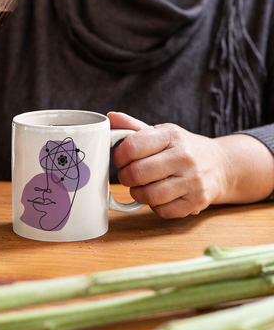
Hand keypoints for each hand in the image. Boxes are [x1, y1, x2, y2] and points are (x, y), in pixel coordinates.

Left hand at [108, 111, 273, 218]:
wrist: (219, 165)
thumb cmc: (182, 148)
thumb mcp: (161, 133)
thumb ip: (133, 127)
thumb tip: (110, 118)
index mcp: (172, 136)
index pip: (132, 147)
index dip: (119, 156)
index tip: (120, 159)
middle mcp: (184, 157)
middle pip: (138, 173)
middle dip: (125, 177)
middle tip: (128, 175)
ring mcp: (193, 181)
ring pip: (149, 196)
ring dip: (138, 193)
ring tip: (141, 186)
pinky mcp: (197, 201)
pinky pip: (163, 211)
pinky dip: (155, 206)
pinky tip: (159, 196)